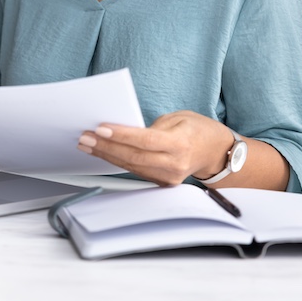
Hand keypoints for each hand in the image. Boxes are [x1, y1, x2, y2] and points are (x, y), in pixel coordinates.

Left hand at [77, 111, 233, 185]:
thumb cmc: (197, 129)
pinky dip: (117, 161)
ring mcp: (169, 177)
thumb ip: (152, 126)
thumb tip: (124, 130)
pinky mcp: (163, 183)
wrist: (216, 152)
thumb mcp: (178, 117)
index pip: (146, 140)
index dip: (122, 135)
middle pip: (134, 157)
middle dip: (106, 146)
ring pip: (131, 166)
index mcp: (180, 144)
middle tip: (85, 137)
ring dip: (106, 155)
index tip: (100, 128)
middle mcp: (174, 164)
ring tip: (87, 144)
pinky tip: (103, 152)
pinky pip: (136, 171)